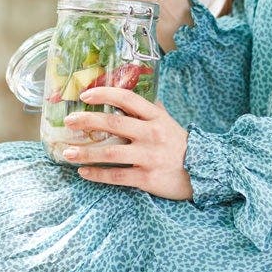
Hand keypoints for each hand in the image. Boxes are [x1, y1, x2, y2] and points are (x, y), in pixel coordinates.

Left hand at [60, 86, 193, 200]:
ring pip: (110, 153)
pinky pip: (117, 176)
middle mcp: (151, 133)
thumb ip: (151, 109)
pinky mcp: (147, 178)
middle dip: (87, 121)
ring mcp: (149, 156)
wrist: (204, 172)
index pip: (127, 98)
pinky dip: (98, 174)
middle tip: (68, 121)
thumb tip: (134, 96)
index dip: (105, 93)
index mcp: (155, 116)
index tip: (85, 94)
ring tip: (67, 152)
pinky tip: (83, 172)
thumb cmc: (180, 145)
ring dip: (86, 152)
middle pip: (113, 123)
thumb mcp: (168, 122)